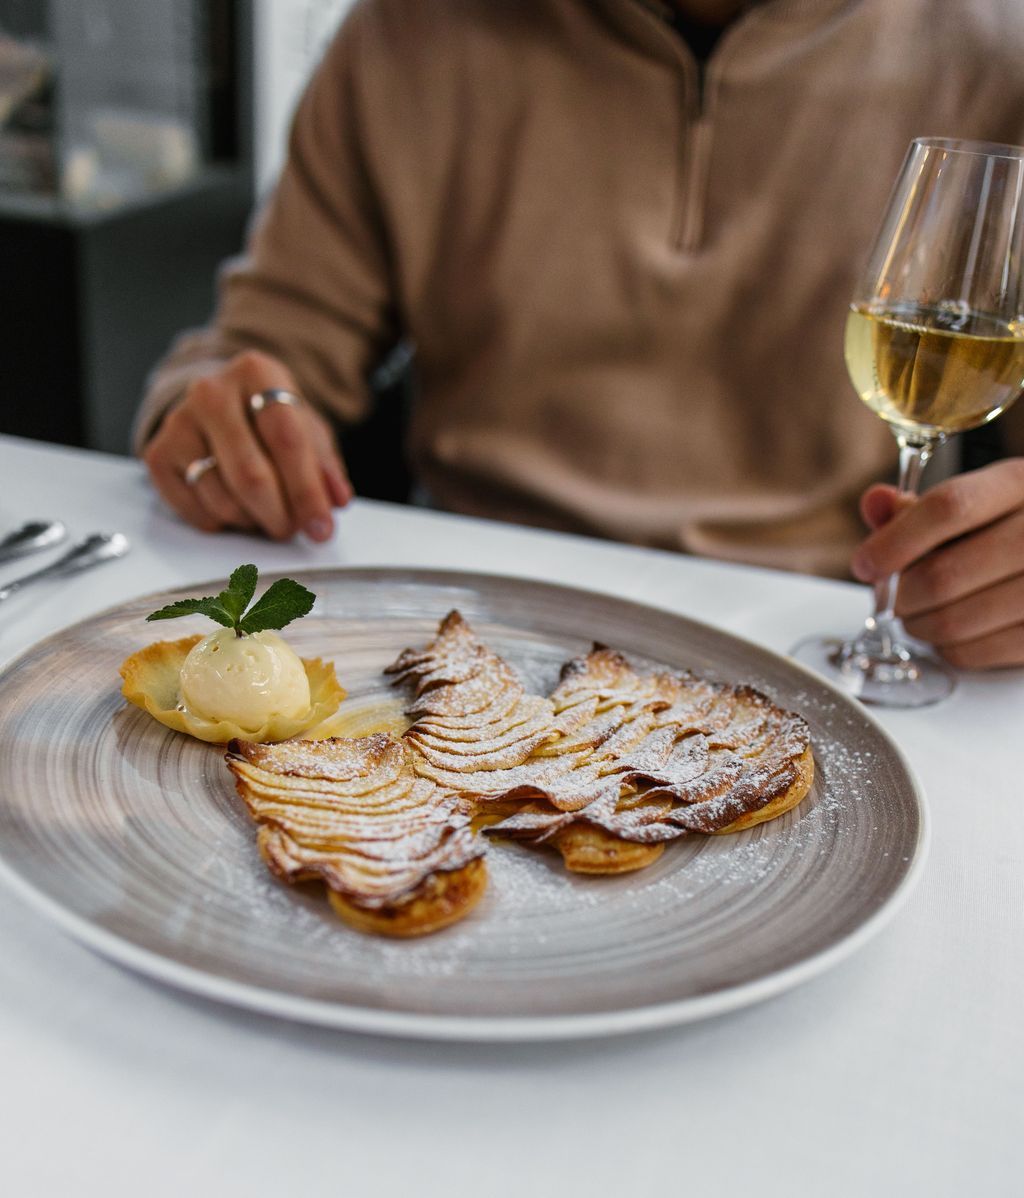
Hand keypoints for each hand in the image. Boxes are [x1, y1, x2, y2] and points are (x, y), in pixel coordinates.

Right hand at [142, 350, 351, 540]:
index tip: (321, 528)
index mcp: (257, 373)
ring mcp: (179, 422)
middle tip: (293, 530)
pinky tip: (237, 506)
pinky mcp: (159, 455)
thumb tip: (335, 499)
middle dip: (280, 516)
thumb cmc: (268, 419)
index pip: (287, 440)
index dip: (307, 491)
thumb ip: (326, 465)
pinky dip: (225, 523)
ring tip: (267, 512)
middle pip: (251, 476)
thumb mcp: (307, 429)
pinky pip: (198, 511)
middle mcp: (211, 392)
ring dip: (254, 522)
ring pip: (224, 500)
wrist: (218, 404)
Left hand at [852, 458, 1023, 668]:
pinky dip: (948, 647)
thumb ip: (920, 506)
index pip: (947, 508)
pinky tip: (953, 631)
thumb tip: (876, 505)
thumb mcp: (978, 498)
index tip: (865, 564)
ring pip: (953, 622)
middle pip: (942, 575)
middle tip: (892, 597)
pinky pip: (975, 653)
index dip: (893, 542)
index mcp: (1018, 484)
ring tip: (919, 613)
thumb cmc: (1014, 525)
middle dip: (900, 594)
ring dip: (918, 624)